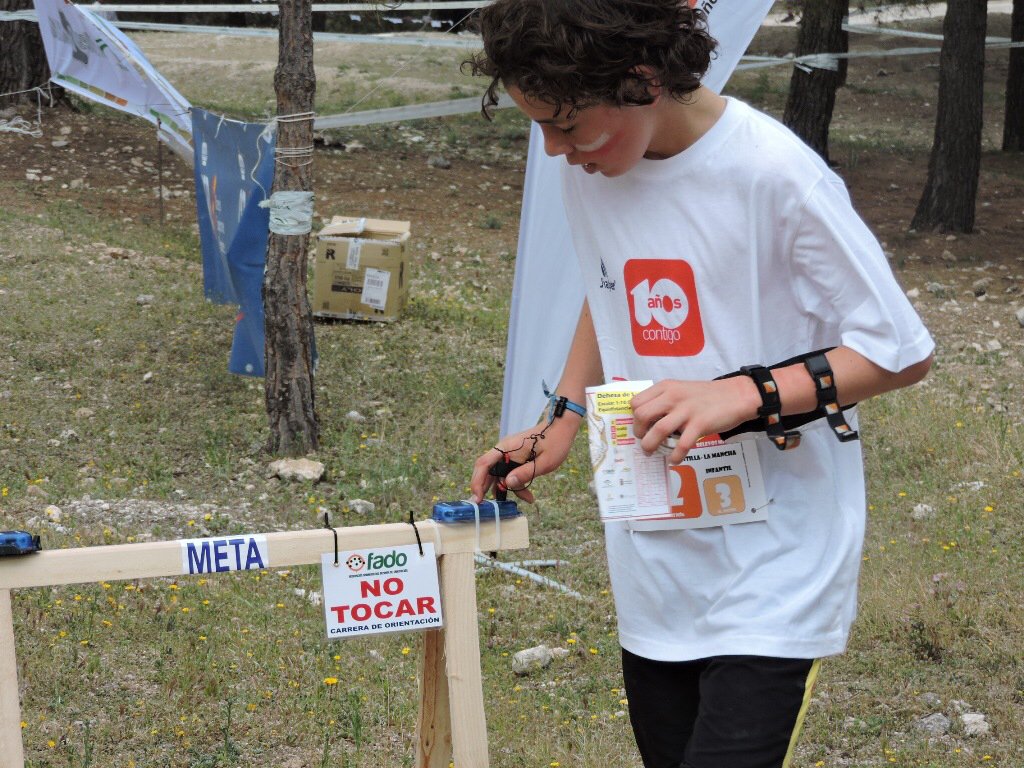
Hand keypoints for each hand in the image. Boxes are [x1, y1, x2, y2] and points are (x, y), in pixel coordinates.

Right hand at [469, 417, 580, 502]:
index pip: (483, 464)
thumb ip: (525, 473)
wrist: (561, 427)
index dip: (477, 482)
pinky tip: (528, 494)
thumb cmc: (555, 441)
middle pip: (487, 471)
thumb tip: (507, 484)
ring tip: (526, 498)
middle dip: (488, 489)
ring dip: (507, 488)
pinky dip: (515, 483)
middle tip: (490, 506)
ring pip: (498, 474)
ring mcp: (508, 453)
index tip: (478, 499)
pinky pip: (508, 472)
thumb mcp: (544, 462)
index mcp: (507, 448)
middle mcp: (504, 450)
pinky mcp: (514, 457)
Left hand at [630, 377, 759, 463]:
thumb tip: (646, 420)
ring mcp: (686, 410)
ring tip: (652, 453)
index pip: (637, 402)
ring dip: (650, 446)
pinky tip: (674, 460)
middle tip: (645, 440)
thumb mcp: (680, 389)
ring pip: (658, 431)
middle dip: (639, 433)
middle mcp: (673, 396)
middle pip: (642, 416)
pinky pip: (681, 444)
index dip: (634, 417)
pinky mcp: (700, 424)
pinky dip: (675, 456)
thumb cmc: (706, 395)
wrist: (736, 396)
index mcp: (666, 387)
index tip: (642, 426)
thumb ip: (664, 400)